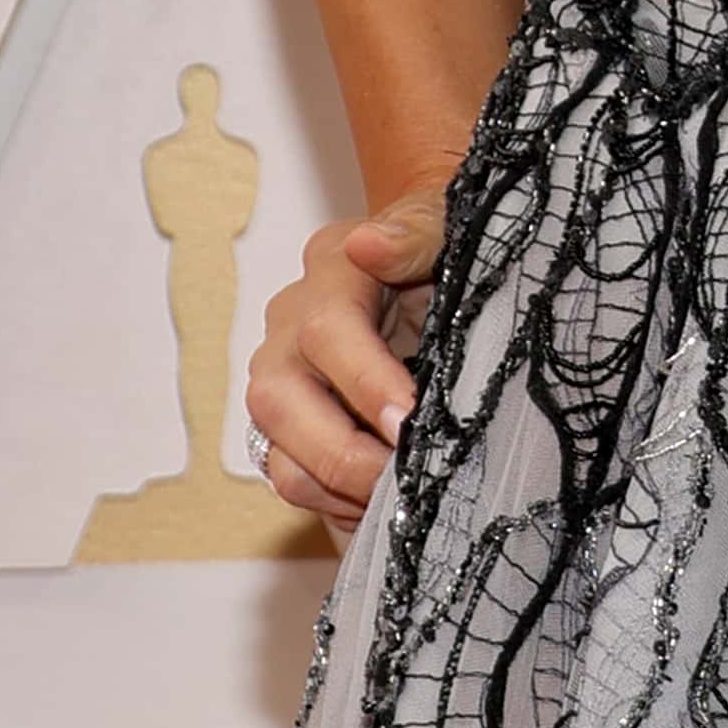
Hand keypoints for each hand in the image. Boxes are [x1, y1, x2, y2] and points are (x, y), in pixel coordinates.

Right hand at [249, 185, 436, 535]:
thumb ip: (415, 233)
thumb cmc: (448, 244)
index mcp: (331, 273)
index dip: (366, 382)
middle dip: (344, 452)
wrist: (434, 260)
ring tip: (408, 497)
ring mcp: (282, 379)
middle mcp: (289, 328)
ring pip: (278, 452)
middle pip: (279, 402)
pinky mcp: (289, 425)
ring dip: (338, 488)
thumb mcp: (445, 225)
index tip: (410, 421)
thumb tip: (368, 244)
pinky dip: (337, 502)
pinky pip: (294, 478)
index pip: (327, 332)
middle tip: (410, 479)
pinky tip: (391, 502)